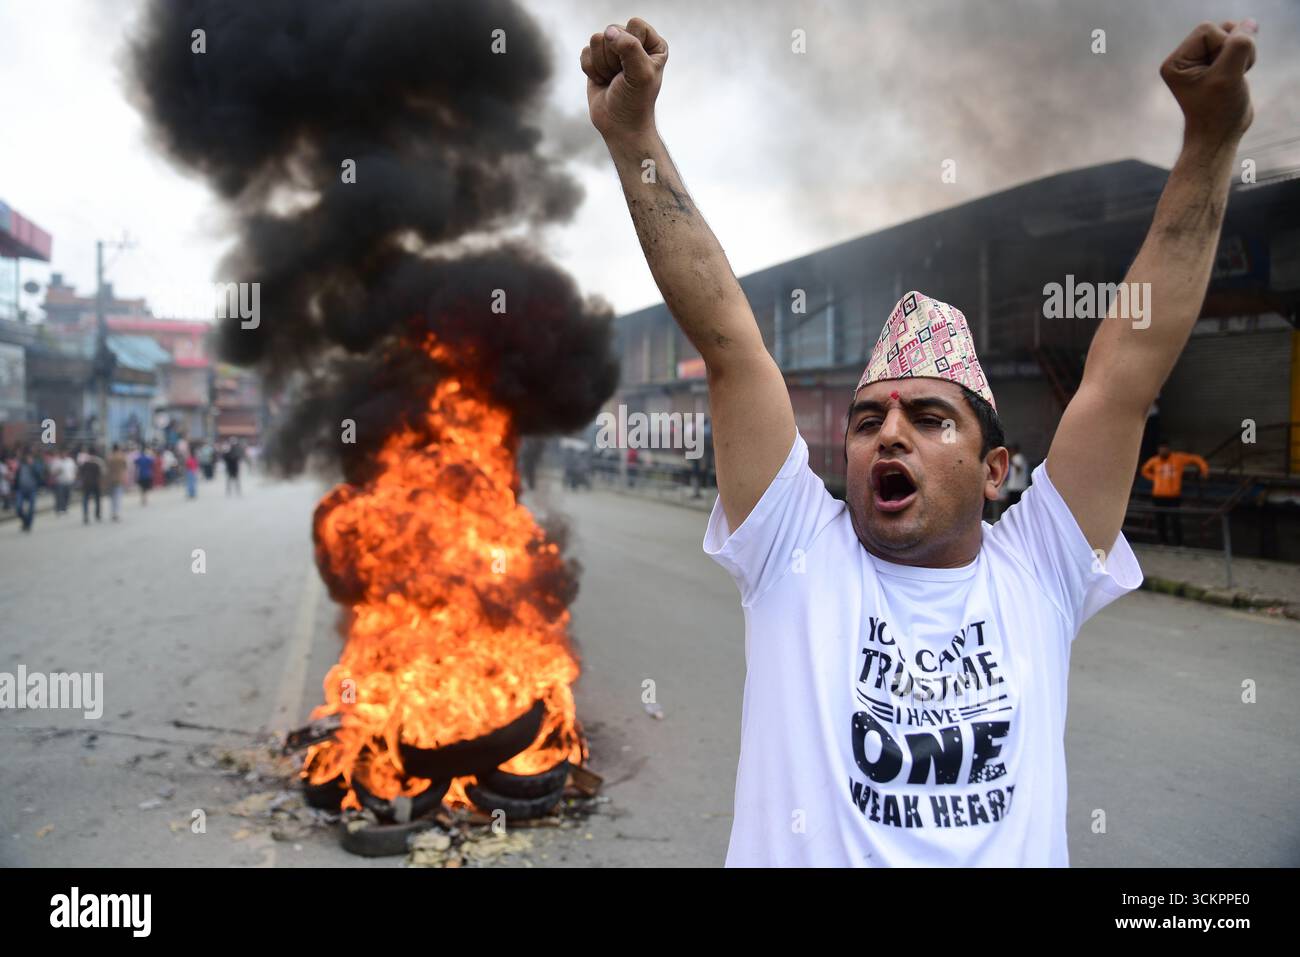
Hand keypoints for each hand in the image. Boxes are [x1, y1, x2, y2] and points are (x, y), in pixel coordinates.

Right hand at [580, 18, 667, 139]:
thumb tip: (608, 32)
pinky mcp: (596, 60)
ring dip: (602, 65)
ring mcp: (614, 51)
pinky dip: (591, 70)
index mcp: (652, 44)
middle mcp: (634, 43)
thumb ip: (629, 47)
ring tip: (613, 79)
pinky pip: (585, 52)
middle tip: (621, 77)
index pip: (634, 25)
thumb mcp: (641, 73)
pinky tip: (602, 81)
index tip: (634, 68)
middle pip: (612, 30)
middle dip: (613, 58)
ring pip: (596, 40)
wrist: (620, 126)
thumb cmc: (635, 101)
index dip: (630, 45)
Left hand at [1160, 19, 1256, 148]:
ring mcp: (1200, 61)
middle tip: (1229, 76)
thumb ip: (1238, 45)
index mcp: (1176, 62)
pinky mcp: (1216, 64)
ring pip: (1232, 35)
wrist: (1220, 135)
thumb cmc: (1218, 111)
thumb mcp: (1228, 76)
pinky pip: (1238, 45)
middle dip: (1234, 49)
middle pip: (1221, 29)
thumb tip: (1247, 24)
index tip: (1222, 73)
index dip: (1223, 46)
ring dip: (1242, 53)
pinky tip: (1238, 76)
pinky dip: (1245, 58)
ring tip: (1235, 76)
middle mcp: (1184, 59)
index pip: (1207, 30)